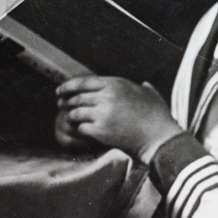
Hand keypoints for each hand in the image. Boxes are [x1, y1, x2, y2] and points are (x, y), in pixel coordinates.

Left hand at [55, 75, 181, 162]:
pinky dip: (80, 129)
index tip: (60, 90)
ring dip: (72, 117)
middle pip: (77, 97)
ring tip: (72, 119)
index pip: (83, 81)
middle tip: (62, 106)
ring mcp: (102, 113)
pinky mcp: (100, 130)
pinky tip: (83, 131)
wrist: (157, 136)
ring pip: (76, 113)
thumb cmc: (157, 115)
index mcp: (115, 83)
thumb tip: (143, 84)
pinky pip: (81, 127)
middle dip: (67, 102)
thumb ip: (142, 87)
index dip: (68, 86)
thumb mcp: (150, 93)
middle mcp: (106, 96)